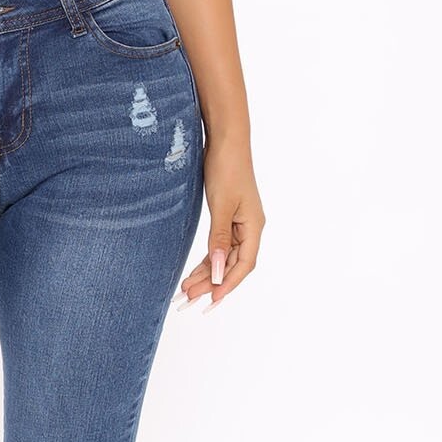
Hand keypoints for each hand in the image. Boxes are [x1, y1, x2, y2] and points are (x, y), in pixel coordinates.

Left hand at [174, 139, 264, 313]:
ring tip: (186, 289)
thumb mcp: (222, 205)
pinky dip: (206, 259)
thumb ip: (219, 239)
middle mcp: (249, 228)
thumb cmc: (227, 168)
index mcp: (254, 227)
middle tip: (188, 298)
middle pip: (232, 264)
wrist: (225, 140)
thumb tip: (216, 270)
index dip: (227, 284)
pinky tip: (194, 271)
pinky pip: (218, 245)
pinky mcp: (227, 217)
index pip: (243, 265)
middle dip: (211, 282)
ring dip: (206, 273)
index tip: (210, 300)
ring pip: (223, 257)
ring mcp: (239, 223)